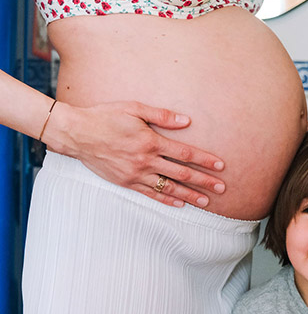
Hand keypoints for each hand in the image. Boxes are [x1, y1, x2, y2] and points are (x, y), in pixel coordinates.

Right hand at [46, 101, 225, 207]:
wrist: (77, 134)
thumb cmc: (106, 116)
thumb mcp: (134, 108)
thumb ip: (162, 116)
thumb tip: (186, 121)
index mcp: (150, 141)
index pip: (185, 153)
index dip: (204, 160)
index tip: (220, 166)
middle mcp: (145, 161)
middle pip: (181, 174)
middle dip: (204, 182)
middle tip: (222, 189)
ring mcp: (135, 174)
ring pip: (168, 188)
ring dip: (189, 196)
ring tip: (206, 202)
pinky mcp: (125, 182)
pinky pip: (150, 194)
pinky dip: (166, 200)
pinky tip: (180, 205)